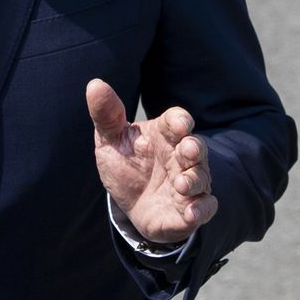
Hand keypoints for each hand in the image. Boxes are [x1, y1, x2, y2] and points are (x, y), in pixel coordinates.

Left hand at [86, 79, 215, 245]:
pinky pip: (205, 207)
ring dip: (194, 180)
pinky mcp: (190, 209)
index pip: (177, 121)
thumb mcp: (111, 140)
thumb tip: (95, 84)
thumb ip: (107, 115)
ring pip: (201, 177)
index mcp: (164, 134)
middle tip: (188, 149)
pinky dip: (201, 210)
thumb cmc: (126, 164)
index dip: (180, 121)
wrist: (132, 204)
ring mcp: (188, 183)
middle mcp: (181, 157)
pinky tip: (190, 214)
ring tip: (180, 184)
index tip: (180, 124)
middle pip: (195, 147)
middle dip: (194, 148)